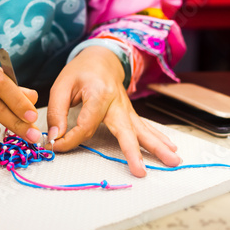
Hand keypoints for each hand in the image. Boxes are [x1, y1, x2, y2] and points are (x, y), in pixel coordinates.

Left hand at [47, 46, 180, 176]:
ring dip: (158, 147)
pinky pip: (145, 127)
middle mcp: (117, 102)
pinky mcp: (130, 113)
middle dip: (134, 152)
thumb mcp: (61, 86)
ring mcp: (127, 108)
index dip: (71, 139)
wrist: (101, 58)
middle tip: (142, 171)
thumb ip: (57, 112)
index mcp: (98, 93)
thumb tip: (56, 137)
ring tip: (173, 160)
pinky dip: (158, 138)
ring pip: (142, 129)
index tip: (58, 145)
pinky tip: (170, 148)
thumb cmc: (80, 72)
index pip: (86, 125)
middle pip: (126, 130)